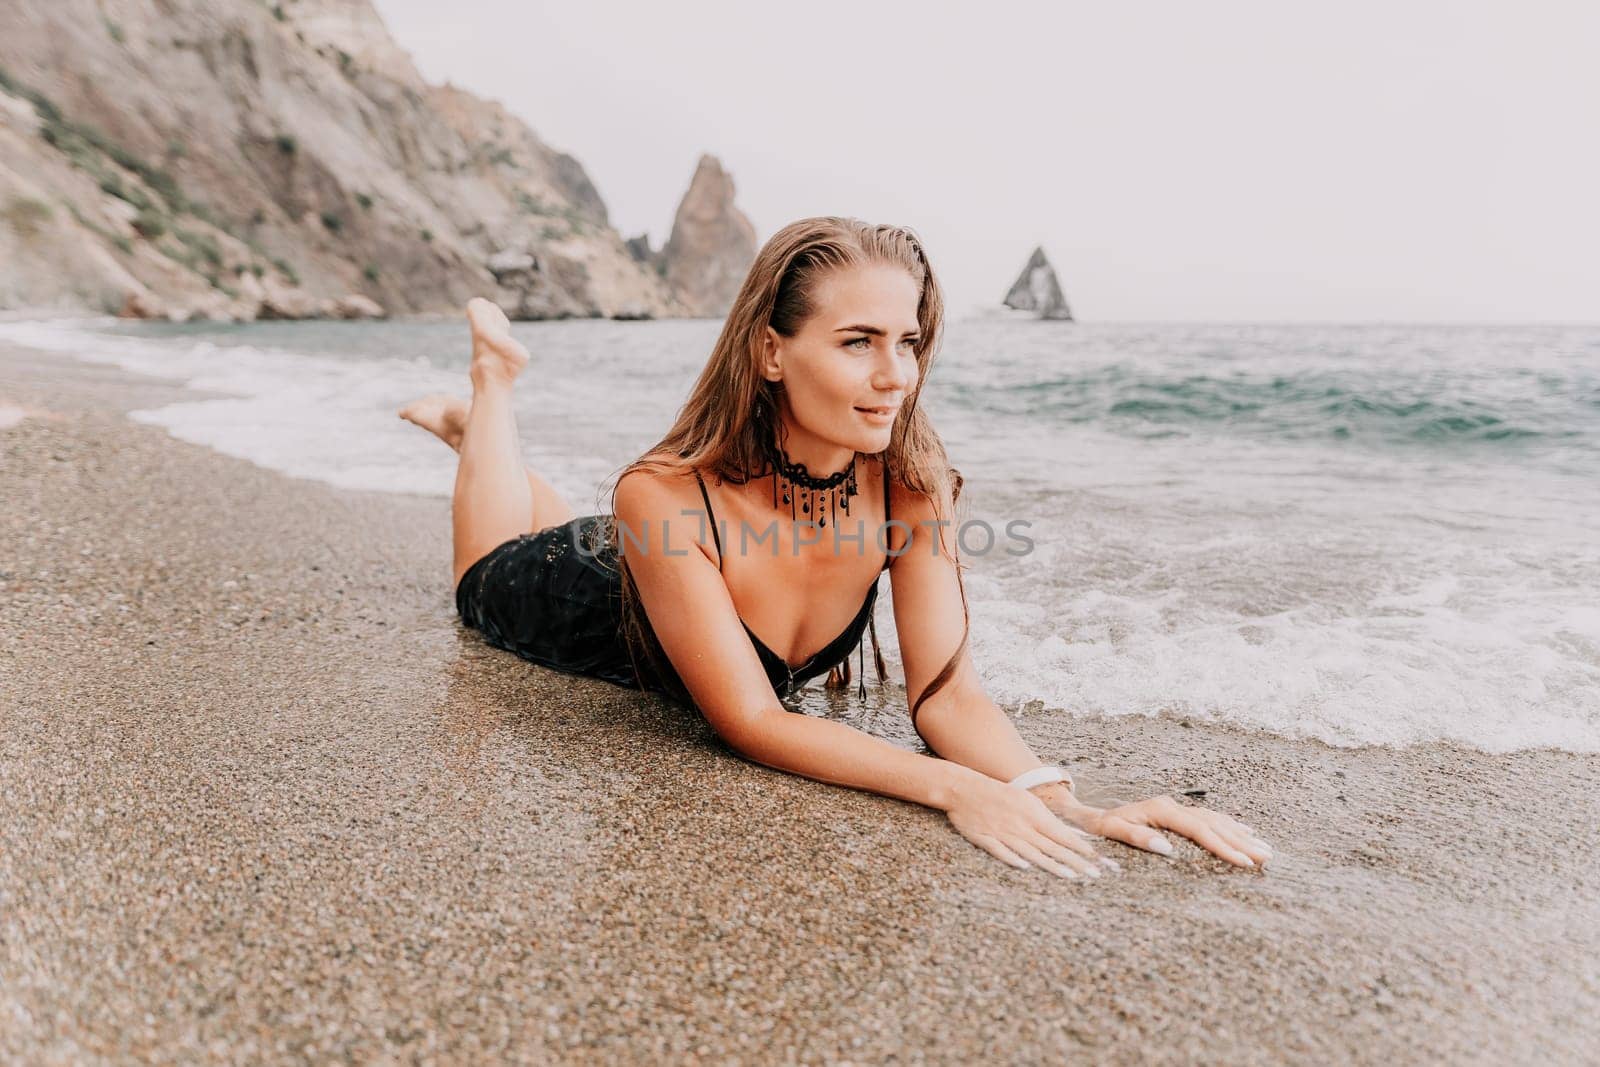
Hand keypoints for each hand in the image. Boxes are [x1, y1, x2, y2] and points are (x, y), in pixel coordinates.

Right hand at [943, 775, 1116, 880]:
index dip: (1081, 847)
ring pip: (1031, 851)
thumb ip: (1046, 820)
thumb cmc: (999, 796)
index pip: (1062, 834)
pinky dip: (1012, 858)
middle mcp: (1021, 824)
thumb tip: (1071, 835)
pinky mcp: (984, 838)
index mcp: (1033, 814)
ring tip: (1071, 876)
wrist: (964, 789)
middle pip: (1052, 846)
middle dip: (1075, 861)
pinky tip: (1025, 867)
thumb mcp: (1026, 802)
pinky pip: (999, 850)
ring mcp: (1002, 832)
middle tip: (1094, 874)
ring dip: (1051, 864)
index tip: (1098, 859)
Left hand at [1033, 786, 1273, 868]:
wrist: (1091, 815)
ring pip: (1215, 820)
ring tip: (1265, 848)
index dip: (1224, 846)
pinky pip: (1209, 818)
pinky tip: (1244, 831)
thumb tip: (1167, 848)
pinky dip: (1229, 825)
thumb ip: (1139, 839)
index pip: (1200, 830)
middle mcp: (1172, 806)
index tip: (1244, 862)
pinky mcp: (1176, 812)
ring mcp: (1176, 807)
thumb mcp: (1113, 832)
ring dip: (1240, 833)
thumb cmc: (1101, 827)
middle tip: (1267, 857)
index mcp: (1161, 811)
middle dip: (1242, 841)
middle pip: (1214, 824)